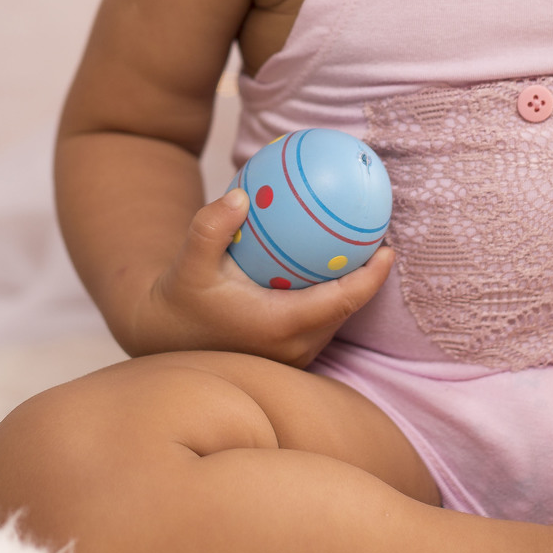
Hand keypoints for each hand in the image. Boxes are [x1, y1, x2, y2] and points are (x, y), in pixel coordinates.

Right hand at [127, 186, 393, 367]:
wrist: (163, 338)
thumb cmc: (180, 298)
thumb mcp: (188, 262)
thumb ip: (210, 228)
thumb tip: (241, 195)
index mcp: (279, 326)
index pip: (342, 301)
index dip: (372, 278)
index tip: (389, 248)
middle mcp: (293, 348)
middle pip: (346, 311)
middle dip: (369, 278)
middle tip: (378, 236)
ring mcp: (292, 357)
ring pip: (335, 320)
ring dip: (352, 289)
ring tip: (362, 250)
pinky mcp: (286, 357)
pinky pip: (321, 324)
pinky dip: (332, 298)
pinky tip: (329, 268)